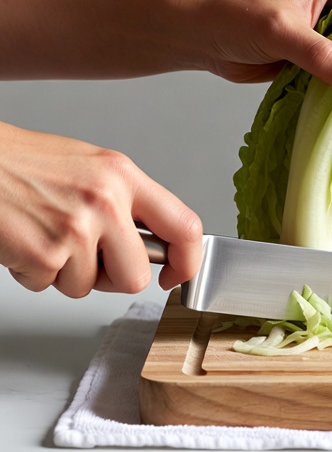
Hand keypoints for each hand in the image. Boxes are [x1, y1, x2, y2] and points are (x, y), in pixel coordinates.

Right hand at [0, 122, 202, 295]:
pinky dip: (33, 273)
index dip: (187, 261)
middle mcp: (106, 200)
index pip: (185, 226)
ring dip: (64, 273)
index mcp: (124, 176)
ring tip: (46, 236)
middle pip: (136, 276)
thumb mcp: (93, 168)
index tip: (174, 274)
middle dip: (111, 278)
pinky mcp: (44, 254)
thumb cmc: (26, 164)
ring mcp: (76, 229)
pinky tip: (25, 241)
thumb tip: (155, 243)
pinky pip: (49, 286)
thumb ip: (127, 202)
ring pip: (88, 287)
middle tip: (86, 257)